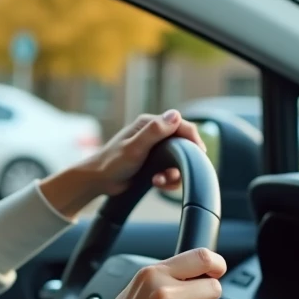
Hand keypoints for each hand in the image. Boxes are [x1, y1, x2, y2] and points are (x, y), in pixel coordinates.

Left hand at [84, 110, 206, 195]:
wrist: (98, 181)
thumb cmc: (112, 162)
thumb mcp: (134, 147)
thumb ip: (154, 132)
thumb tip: (175, 115)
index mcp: (149, 124)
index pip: (180, 125)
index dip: (193, 138)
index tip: (199, 153)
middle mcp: (154, 134)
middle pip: (183, 143)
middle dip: (184, 160)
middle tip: (179, 172)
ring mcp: (154, 149)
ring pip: (179, 160)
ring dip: (174, 173)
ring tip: (160, 180)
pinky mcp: (154, 163)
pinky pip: (171, 170)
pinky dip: (168, 180)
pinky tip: (157, 184)